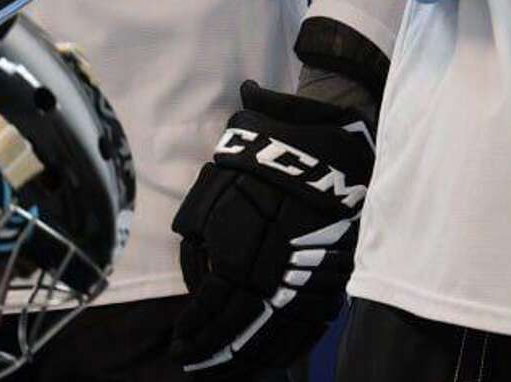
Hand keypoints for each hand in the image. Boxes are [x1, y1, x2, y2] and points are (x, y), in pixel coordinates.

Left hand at [171, 81, 375, 375]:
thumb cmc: (255, 171)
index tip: (178, 351)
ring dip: (249, 361)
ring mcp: (307, 281)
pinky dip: (289, 350)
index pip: (209, 315)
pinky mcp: (332, 278)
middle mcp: (273, 276)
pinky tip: (272, 361)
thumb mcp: (209, 203)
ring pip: (277, 337)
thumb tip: (197, 289)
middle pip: (242, 334)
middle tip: (196, 370)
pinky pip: (311, 326)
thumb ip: (198, 252)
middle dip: (215, 357)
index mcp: (238, 258)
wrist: (318, 149)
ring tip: (228, 371)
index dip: (192, 337)